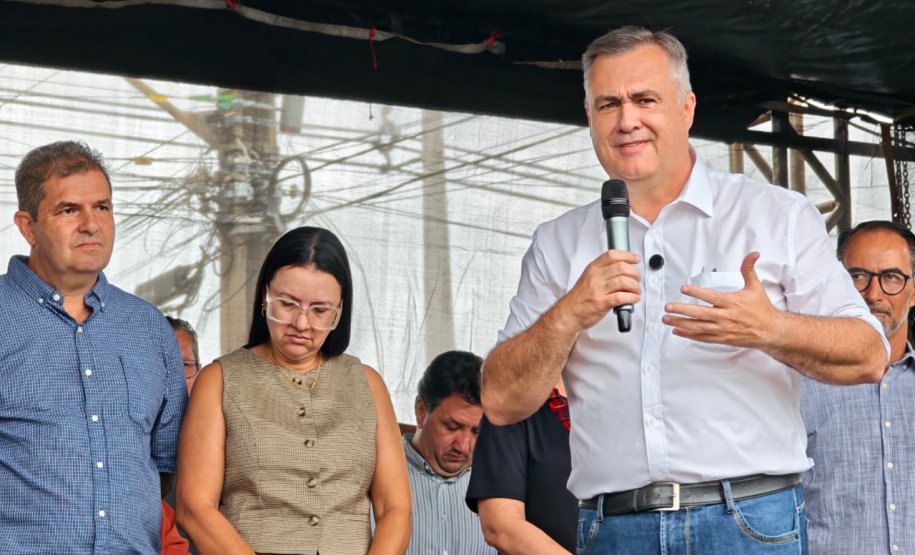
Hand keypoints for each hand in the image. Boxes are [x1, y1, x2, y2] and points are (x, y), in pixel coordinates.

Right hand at [556, 250, 640, 330]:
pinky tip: (633, 298)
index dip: (628, 256)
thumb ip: (603, 272)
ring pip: (624, 281)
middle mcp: (595, 277)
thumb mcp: (588, 278)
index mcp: (593, 269)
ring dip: (635, 287)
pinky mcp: (602, 303)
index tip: (636, 259)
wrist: (569, 313)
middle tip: (637, 279)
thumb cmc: (580, 297)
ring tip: (636, 291)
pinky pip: (622, 297)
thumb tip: (623, 268)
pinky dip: (632, 297)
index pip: (612, 255)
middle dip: (635, 273)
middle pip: (621, 267)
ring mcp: (598, 290)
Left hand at [662, 252, 779, 348]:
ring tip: (667, 319)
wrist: (770, 331)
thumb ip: (749, 270)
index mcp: (732, 303)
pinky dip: (689, 334)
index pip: (711, 297)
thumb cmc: (761, 309)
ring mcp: (722, 329)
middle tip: (668, 307)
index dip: (697, 292)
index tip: (684, 289)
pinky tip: (678, 331)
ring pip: (698, 327)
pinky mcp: (721, 338)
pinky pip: (702, 337)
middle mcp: (725, 316)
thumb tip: (753, 254)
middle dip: (682, 310)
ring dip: (681, 323)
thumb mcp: (755, 287)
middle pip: (700, 313)